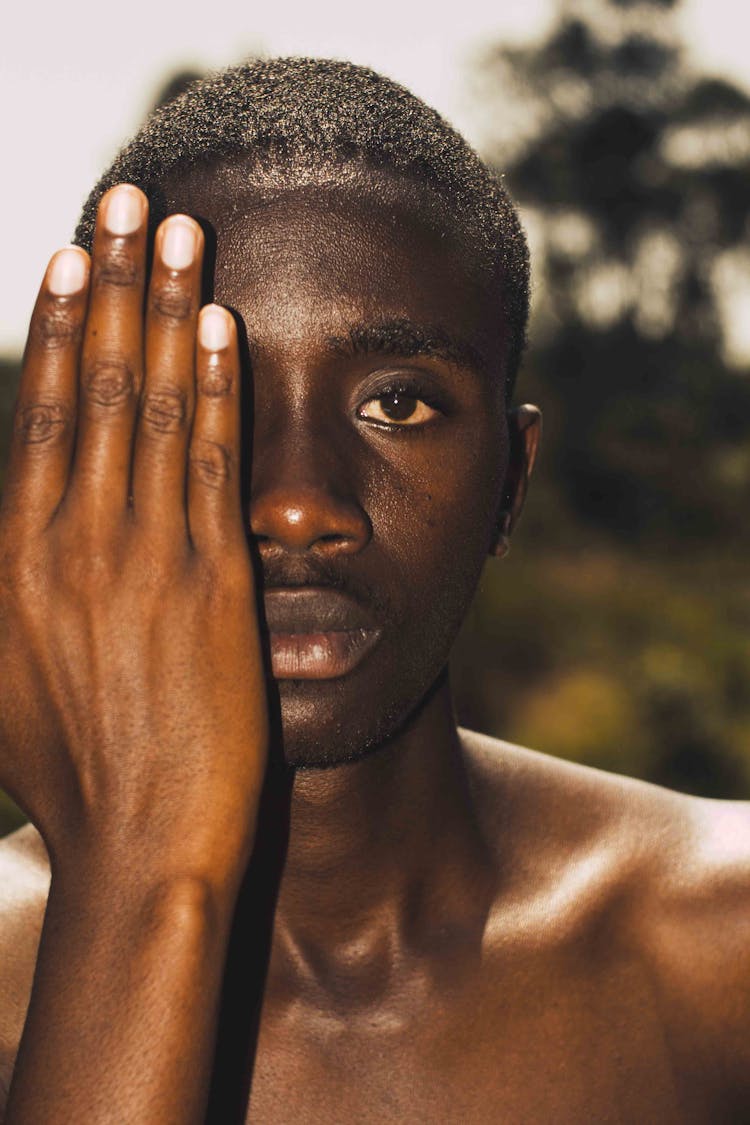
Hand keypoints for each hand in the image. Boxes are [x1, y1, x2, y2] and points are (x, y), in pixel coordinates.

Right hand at [0, 184, 267, 888]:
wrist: (139, 842)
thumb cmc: (70, 771)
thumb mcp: (0, 672)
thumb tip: (2, 524)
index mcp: (13, 554)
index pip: (41, 410)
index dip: (61, 325)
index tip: (75, 254)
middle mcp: (65, 538)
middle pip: (90, 383)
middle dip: (111, 282)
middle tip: (126, 196)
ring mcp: (138, 556)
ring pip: (148, 406)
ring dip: (165, 308)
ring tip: (177, 228)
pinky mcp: (209, 583)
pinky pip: (206, 466)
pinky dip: (213, 391)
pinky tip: (221, 327)